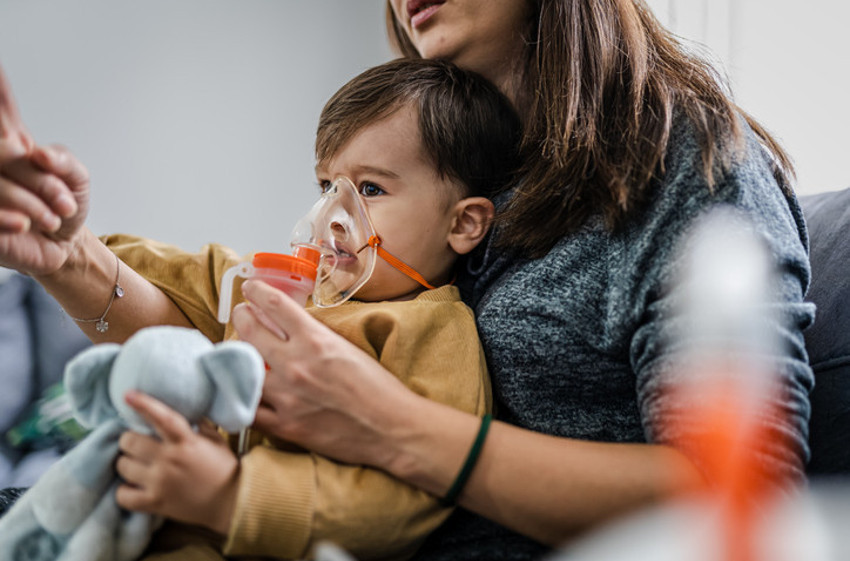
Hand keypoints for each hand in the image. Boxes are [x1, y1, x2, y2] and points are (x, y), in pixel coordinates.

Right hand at [0, 63, 90, 274]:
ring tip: (54, 219)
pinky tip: (24, 226)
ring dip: (32, 203)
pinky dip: (9, 216)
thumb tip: (38, 154)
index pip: (2, 110)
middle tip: (65, 203)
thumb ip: (64, 162)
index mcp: (12, 143)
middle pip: (6, 153)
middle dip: (42, 182)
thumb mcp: (77, 180)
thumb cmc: (66, 206)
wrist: (63, 247)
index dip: (0, 88)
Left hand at [115, 390, 239, 534]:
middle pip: (130, 441)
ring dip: (127, 463)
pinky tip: (133, 486)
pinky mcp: (155, 503)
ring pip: (123, 466)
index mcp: (186, 442)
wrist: (230, 501)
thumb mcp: (214, 439)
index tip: (128, 395)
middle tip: (137, 443)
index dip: (144, 404)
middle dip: (130, 439)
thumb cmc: (223, 467)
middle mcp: (170, 460)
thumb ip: (197, 423)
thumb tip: (183, 408)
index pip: (162, 418)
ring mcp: (160, 483)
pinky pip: (123, 495)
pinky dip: (124, 491)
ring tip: (136, 464)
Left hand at [231, 280, 420, 470]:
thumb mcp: (347, 349)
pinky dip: (243, 397)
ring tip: (239, 353)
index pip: (276, 305)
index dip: (257, 292)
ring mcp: (287, 397)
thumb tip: (292, 328)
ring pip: (243, 369)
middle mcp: (296, 365)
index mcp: (316, 341)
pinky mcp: (285, 425)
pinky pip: (249, 409)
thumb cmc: (378, 388)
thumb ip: (317, 337)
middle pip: (250, 331)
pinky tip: (242, 390)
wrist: (392, 428)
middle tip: (241, 314)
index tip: (251, 289)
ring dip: (239, 357)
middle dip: (242, 316)